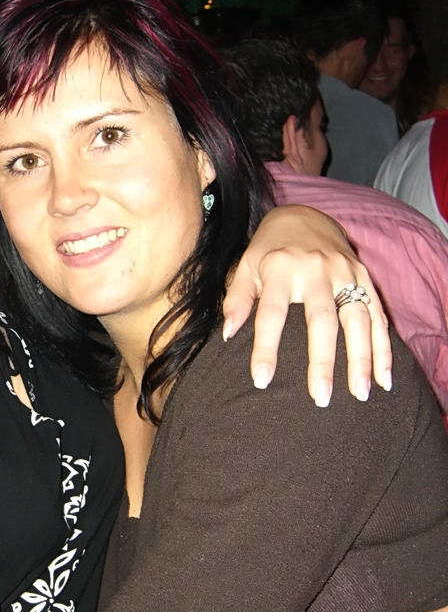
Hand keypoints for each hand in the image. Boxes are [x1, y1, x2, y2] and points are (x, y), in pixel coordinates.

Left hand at [223, 205, 391, 406]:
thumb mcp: (245, 266)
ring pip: (358, 319)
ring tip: (360, 393)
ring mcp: (345, 272)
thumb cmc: (269, 250)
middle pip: (321, 320)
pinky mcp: (364, 276)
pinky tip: (383, 377)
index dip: (265, 348)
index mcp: (280, 268)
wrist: (304, 215)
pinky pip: (378, 315)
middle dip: (323, 361)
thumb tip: (228, 334)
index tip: (262, 380)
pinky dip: (383, 347)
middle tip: (321, 397)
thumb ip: (237, 299)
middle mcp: (315, 270)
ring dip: (361, 359)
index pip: (271, 313)